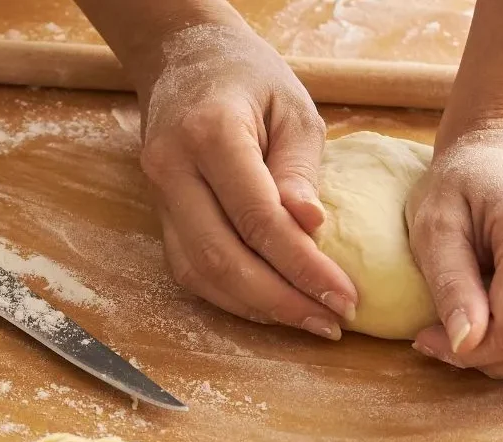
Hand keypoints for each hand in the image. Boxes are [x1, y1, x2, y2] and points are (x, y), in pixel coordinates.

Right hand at [135, 23, 354, 339]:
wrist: (185, 59)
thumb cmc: (249, 78)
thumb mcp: (293, 108)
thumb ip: (300, 169)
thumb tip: (312, 227)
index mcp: (211, 134)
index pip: (258, 219)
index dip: (303, 266)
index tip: (345, 296)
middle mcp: (172, 169)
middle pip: (223, 258)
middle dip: (282, 300)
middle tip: (331, 321)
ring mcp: (157, 195)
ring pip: (201, 273)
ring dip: (257, 307)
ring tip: (309, 319)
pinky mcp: (158, 214)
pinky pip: (191, 270)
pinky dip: (233, 296)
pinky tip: (273, 305)